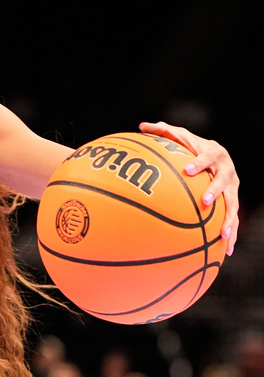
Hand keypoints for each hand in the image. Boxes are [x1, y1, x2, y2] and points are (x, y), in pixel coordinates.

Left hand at [140, 121, 240, 254]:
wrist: (218, 155)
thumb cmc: (192, 147)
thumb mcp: (180, 137)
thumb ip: (163, 131)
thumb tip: (142, 125)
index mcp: (214, 154)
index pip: (207, 156)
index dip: (199, 162)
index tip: (188, 169)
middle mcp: (227, 171)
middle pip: (224, 181)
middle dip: (216, 190)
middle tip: (205, 200)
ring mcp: (232, 188)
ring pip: (234, 204)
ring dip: (229, 220)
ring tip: (223, 235)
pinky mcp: (232, 202)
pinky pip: (233, 219)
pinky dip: (231, 234)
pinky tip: (227, 251)